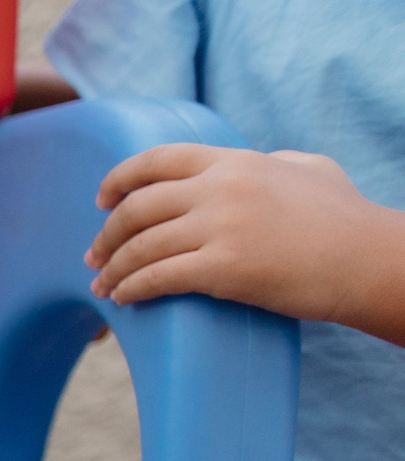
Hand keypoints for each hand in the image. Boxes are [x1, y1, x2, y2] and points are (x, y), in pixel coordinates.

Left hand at [86, 146, 404, 343]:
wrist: (368, 258)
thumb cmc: (344, 217)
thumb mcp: (308, 168)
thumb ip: (271, 161)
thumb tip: (257, 161)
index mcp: (235, 161)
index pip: (157, 160)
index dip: (119, 179)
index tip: (101, 200)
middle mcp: (221, 188)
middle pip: (137, 208)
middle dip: (106, 235)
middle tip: (93, 256)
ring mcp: (221, 226)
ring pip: (141, 247)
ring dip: (112, 270)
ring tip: (102, 286)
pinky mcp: (224, 268)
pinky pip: (157, 278)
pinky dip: (131, 289)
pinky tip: (122, 299)